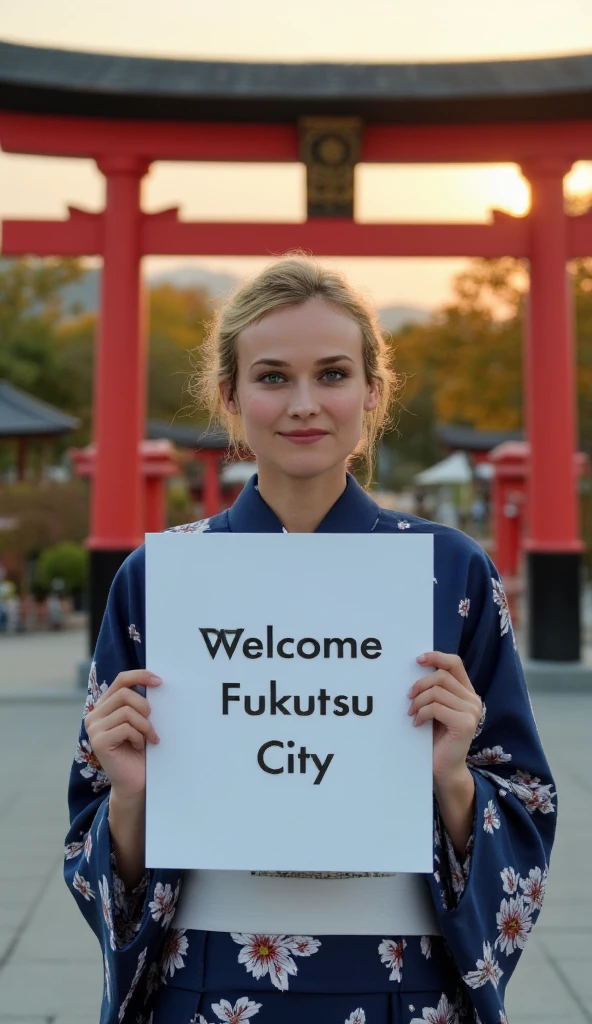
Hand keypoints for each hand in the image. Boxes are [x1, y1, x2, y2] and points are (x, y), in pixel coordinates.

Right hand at [84, 669, 161, 801]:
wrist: (135, 781)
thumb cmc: (140, 750)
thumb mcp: (140, 720)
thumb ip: (139, 702)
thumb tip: (154, 680)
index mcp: (104, 706)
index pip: (121, 680)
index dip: (140, 676)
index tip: (159, 681)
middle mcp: (94, 715)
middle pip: (124, 694)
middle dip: (145, 708)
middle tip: (151, 725)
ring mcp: (93, 728)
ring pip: (127, 711)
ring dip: (144, 725)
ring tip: (146, 738)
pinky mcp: (98, 741)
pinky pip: (126, 727)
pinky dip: (139, 737)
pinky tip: (138, 746)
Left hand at [408, 651, 481, 783]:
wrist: (444, 768)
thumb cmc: (436, 737)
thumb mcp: (436, 708)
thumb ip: (434, 690)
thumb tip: (416, 667)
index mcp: (467, 692)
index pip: (455, 663)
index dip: (436, 657)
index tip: (417, 660)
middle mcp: (473, 700)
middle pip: (442, 675)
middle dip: (420, 684)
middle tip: (408, 698)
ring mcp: (472, 711)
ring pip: (437, 691)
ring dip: (418, 701)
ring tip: (412, 713)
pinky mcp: (465, 723)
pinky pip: (436, 708)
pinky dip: (421, 713)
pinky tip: (417, 723)